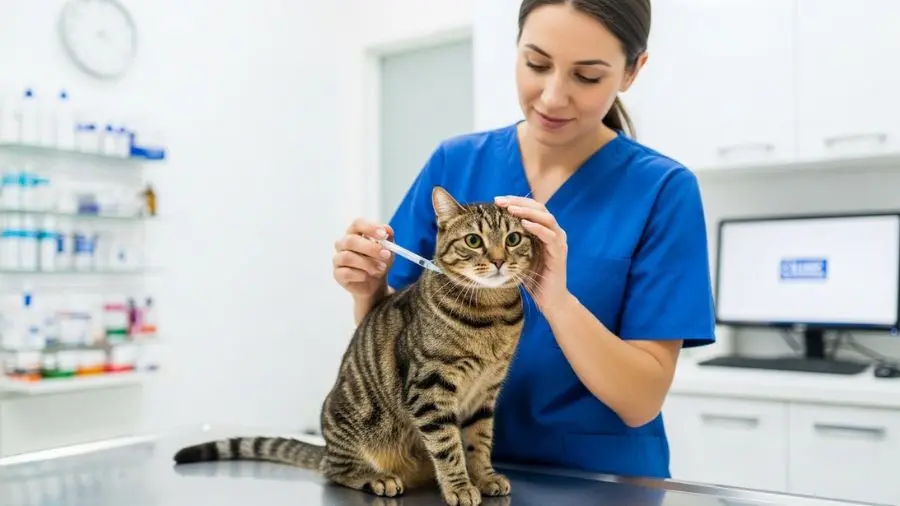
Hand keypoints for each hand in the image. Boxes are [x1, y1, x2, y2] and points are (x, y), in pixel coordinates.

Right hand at [333, 218, 394, 299]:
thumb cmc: (378, 262)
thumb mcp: (388, 250)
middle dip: (371, 248)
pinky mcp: (338, 274)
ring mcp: (338, 259)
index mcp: (355, 233)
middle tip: (386, 254)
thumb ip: (388, 239)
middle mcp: (343, 244)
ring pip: (347, 257)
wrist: (375, 284)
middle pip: (351, 240)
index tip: (383, 235)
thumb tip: (387, 230)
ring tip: (381, 269)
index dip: (370, 228)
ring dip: (367, 263)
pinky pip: (345, 273)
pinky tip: (367, 276)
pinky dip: (359, 275)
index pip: (357, 224)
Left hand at [495, 196, 568, 313]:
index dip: (515, 201)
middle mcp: (553, 232)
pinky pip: (550, 237)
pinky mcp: (559, 254)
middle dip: (518, 202)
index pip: (531, 207)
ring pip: (546, 218)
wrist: (549, 300)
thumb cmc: (532, 278)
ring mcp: (558, 242)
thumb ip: (510, 240)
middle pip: (539, 207)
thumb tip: (487, 227)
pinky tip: (524, 224)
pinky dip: (537, 228)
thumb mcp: (518, 255)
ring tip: (510, 209)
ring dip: (527, 212)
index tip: (496, 200)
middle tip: (499, 201)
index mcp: (544, 230)